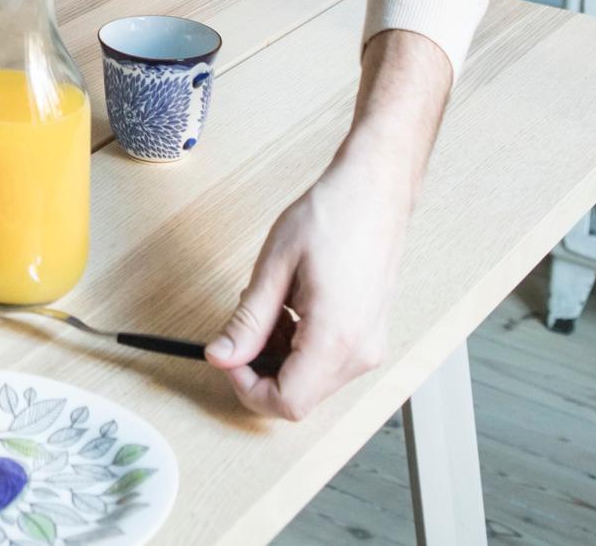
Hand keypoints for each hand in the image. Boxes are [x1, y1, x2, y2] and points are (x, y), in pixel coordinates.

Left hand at [204, 159, 413, 418]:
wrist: (375, 191)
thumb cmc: (331, 217)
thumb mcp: (275, 267)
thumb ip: (247, 321)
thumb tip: (220, 356)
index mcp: (336, 339)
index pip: (287, 403)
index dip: (247, 387)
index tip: (229, 356)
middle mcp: (360, 353)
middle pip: (299, 397)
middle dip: (261, 369)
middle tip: (244, 327)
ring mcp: (370, 347)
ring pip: (312, 381)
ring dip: (280, 357)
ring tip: (271, 307)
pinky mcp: (371, 337)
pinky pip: (328, 363)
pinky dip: (300, 347)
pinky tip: (292, 308)